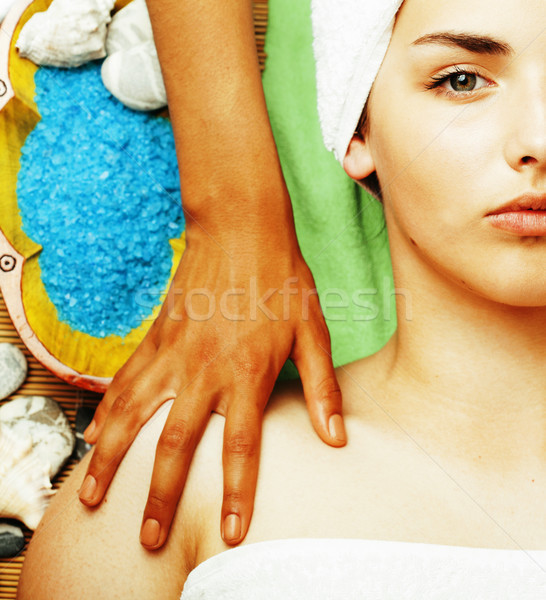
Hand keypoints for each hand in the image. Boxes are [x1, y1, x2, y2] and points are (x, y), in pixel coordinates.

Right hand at [79, 226, 345, 548]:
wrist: (240, 229)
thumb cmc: (282, 279)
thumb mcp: (312, 332)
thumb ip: (322, 387)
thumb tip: (335, 438)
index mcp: (247, 373)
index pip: (240, 447)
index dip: (236, 494)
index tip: (230, 532)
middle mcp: (203, 370)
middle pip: (175, 445)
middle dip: (160, 497)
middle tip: (148, 537)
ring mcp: (172, 353)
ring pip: (132, 417)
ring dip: (111, 461)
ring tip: (92, 498)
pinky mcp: (155, 337)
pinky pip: (124, 382)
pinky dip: (106, 412)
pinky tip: (94, 434)